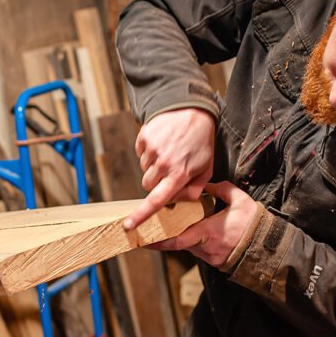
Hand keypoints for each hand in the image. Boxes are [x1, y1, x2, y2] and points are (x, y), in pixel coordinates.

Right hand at [123, 108, 214, 229]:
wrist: (193, 110)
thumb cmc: (201, 142)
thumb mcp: (206, 168)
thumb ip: (194, 189)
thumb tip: (178, 202)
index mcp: (179, 174)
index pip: (156, 200)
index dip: (141, 215)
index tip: (129, 225)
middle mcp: (164, 163)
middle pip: (147, 185)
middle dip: (156, 182)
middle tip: (170, 170)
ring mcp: (152, 149)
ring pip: (144, 169)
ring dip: (153, 165)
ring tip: (169, 152)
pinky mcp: (144, 137)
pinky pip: (140, 153)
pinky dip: (148, 151)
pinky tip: (163, 143)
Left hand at [148, 182, 260, 267]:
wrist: (269, 247)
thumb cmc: (255, 225)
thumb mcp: (240, 201)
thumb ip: (222, 189)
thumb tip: (207, 185)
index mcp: (209, 232)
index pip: (178, 240)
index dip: (160, 241)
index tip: (146, 239)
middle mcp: (206, 248)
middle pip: (179, 244)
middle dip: (165, 239)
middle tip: (149, 233)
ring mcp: (210, 257)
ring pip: (189, 247)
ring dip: (181, 238)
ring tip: (171, 227)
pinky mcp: (215, 262)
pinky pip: (199, 251)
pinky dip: (193, 242)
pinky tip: (192, 233)